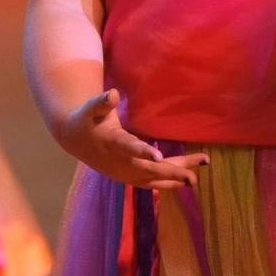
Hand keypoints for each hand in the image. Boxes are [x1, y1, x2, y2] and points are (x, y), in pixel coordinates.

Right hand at [54, 89, 207, 189]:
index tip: (158, 157)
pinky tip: (185, 180)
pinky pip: (152, 182)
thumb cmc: (87, 119)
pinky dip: (168, 182)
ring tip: (199, 171)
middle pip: (149, 170)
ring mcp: (125, 174)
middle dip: (172, 172)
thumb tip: (112, 94)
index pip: (129, 148)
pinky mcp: (129, 177)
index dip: (143, 153)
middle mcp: (120, 163)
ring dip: (176, 177)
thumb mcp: (90, 108)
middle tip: (194, 175)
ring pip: (154, 178)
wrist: (76, 140)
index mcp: (112, 143)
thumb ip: (101, 102)